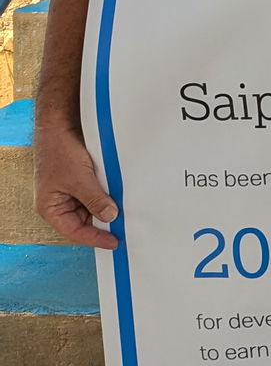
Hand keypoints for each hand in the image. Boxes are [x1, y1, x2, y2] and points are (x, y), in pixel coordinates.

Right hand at [34, 121, 119, 248]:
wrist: (60, 123)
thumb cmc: (60, 151)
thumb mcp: (80, 179)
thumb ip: (95, 200)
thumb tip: (111, 217)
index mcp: (51, 208)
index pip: (75, 232)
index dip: (95, 238)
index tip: (114, 242)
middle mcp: (60, 202)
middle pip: (84, 221)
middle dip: (102, 222)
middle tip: (125, 227)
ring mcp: (70, 191)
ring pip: (91, 207)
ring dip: (106, 206)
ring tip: (124, 209)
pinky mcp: (80, 179)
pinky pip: (95, 192)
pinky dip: (106, 193)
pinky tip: (118, 193)